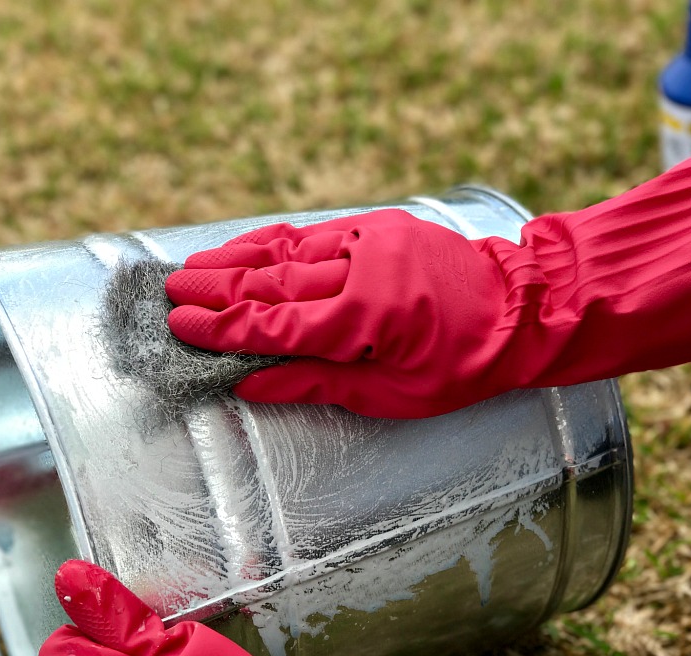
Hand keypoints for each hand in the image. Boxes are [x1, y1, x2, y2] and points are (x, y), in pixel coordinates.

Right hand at [166, 146, 690, 417]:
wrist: (522, 310)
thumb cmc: (462, 367)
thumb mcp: (393, 395)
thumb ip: (318, 385)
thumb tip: (253, 386)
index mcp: (366, 319)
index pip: (276, 326)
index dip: (223, 330)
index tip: (180, 328)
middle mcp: (361, 270)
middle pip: (270, 282)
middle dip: (216, 291)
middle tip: (168, 296)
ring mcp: (370, 241)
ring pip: (287, 250)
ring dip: (235, 261)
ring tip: (191, 270)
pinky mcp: (380, 226)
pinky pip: (316, 234)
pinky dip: (275, 243)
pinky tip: (246, 250)